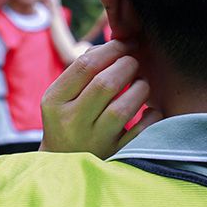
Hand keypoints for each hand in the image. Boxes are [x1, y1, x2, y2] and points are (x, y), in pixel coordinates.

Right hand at [40, 40, 161, 158]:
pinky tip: (149, 110)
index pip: (85, 65)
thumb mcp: (63, 95)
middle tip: (134, 63)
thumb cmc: (68, 118)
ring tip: (140, 84)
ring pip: (123, 108)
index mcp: (55, 101)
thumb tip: (118, 42)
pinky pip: (140, 132)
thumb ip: (85, 69)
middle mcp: (71, 122)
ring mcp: (93, 141)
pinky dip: (151, 117)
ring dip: (140, 88)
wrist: (63, 165)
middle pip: (106, 83)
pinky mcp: (114, 155)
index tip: (126, 44)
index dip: (112, 49)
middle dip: (128, 66)